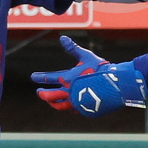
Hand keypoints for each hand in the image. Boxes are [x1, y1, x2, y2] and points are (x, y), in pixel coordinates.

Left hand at [31, 36, 147, 116]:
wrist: (114, 83)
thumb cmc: (99, 68)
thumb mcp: (85, 56)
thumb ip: (73, 48)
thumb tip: (62, 37)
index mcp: (67, 79)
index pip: (50, 78)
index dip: (40, 77)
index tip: (33, 77)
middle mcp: (69, 92)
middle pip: (50, 96)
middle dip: (43, 94)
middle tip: (39, 92)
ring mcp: (76, 103)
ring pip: (59, 106)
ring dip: (52, 103)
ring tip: (50, 101)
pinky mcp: (84, 109)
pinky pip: (72, 110)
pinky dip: (68, 107)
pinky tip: (68, 105)